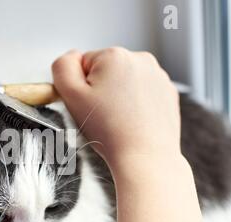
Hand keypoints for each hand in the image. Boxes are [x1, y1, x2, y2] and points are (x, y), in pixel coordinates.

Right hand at [52, 48, 180, 165]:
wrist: (144, 157)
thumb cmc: (110, 131)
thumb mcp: (71, 96)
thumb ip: (62, 68)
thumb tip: (70, 57)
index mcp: (114, 56)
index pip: (84, 63)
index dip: (80, 87)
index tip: (88, 104)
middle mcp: (140, 60)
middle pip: (105, 71)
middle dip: (100, 90)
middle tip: (103, 115)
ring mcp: (157, 76)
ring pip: (124, 82)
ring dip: (117, 97)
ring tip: (118, 120)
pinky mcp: (167, 92)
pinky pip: (142, 93)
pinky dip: (135, 105)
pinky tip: (133, 121)